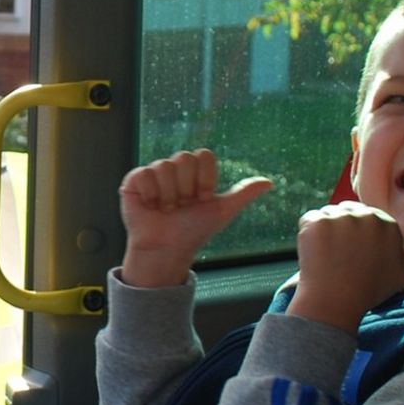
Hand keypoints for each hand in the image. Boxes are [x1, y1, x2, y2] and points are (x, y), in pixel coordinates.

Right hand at [118, 149, 271, 286]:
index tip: (203, 198)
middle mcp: (175, 169)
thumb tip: (270, 183)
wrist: (168, 248)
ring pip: (165, 166)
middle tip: (183, 205)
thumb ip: (244, 193)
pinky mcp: (134, 181)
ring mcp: (154, 174)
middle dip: (187, 187)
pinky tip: (152, 206)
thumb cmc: (194, 230)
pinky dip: (151, 194)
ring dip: (170, 194)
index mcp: (195, 172)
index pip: (204, 156)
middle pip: (184, 157)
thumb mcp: (222, 211)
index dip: (205, 179)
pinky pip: (144, 173)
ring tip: (168, 209)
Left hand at [289, 201, 403, 334]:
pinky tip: (315, 256)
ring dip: (326, 233)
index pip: (367, 221)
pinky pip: (309, 220)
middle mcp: (366, 215)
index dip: (361, 241)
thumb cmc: (370, 289)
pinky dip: (308, 236)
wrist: (334, 304)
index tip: (359, 262)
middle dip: (343, 233)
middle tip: (343, 262)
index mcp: (388, 224)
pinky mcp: (316, 221)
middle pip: (348, 214)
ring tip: (329, 259)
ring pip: (329, 217)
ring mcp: (339, 217)